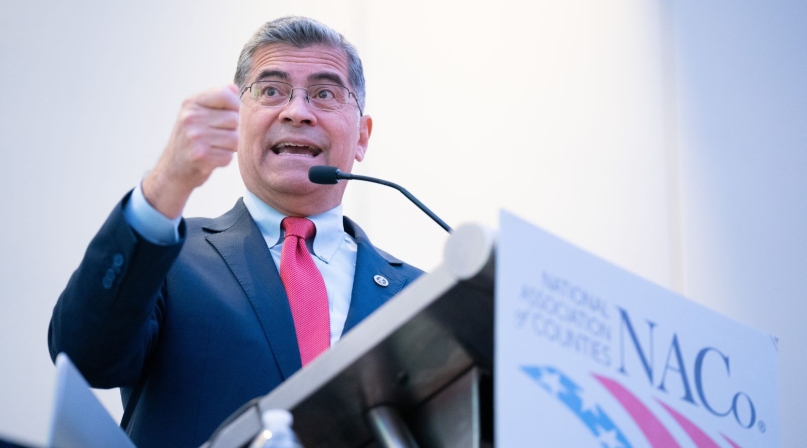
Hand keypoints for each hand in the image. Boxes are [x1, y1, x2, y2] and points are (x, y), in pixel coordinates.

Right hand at [142, 85, 240, 218]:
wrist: (173, 169)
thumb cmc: (191, 139)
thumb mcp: (197, 112)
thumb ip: (217, 99)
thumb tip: (234, 88)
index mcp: (191, 103)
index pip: (226, 95)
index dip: (234, 105)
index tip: (228, 113)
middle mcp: (190, 118)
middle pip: (234, 119)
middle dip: (231, 129)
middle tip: (216, 136)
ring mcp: (194, 137)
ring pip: (234, 139)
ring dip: (229, 146)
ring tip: (213, 147)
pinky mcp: (200, 157)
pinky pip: (229, 156)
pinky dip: (224, 159)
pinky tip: (211, 158)